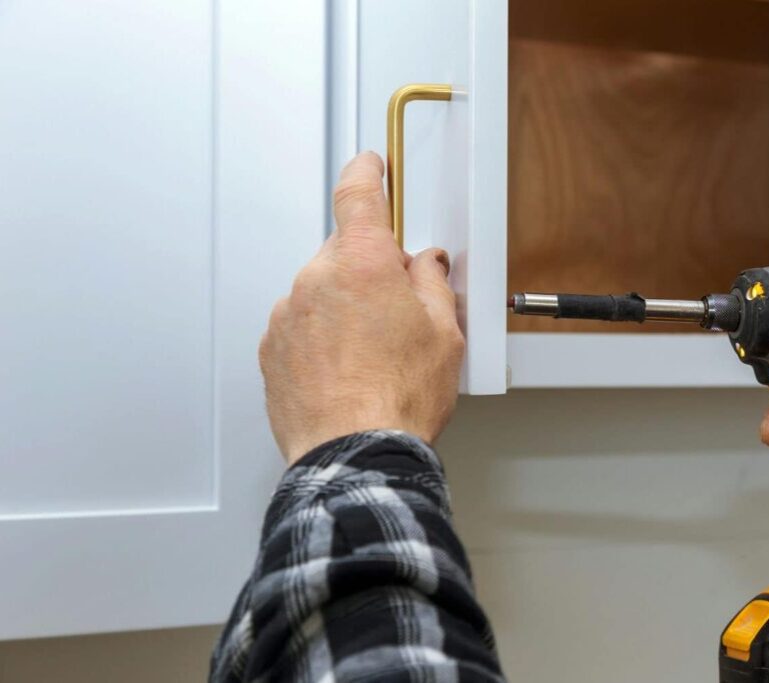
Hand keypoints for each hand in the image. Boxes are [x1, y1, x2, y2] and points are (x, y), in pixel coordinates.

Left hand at [259, 152, 463, 464]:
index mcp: (363, 263)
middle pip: (346, 252)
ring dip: (345, 308)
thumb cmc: (397, 400)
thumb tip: (425, 265)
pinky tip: (348, 370)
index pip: (358, 194)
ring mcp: (289, 314)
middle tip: (399, 314)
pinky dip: (322, 337)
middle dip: (371, 271)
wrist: (355, 455)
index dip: (367, 172)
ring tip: (373, 357)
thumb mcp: (444, 333)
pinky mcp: (273, 348)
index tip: (370, 163)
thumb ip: (432, 283)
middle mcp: (317, 279)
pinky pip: (302, 325)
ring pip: (323, 291)